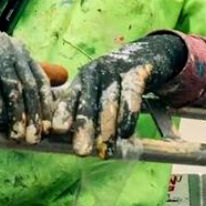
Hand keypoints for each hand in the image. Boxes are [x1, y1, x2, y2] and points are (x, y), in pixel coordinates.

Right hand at [0, 24, 52, 141]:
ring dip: (17, 115)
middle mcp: (11, 48)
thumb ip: (18, 83)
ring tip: (17, 136)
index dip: (46, 106)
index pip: (41, 80)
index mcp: (21, 51)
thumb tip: (39, 116)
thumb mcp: (1, 67)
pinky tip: (1, 122)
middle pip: (28, 86)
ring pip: (12, 87)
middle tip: (34, 138)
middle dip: (33, 115)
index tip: (49, 129)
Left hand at [53, 33, 186, 156]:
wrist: (148, 55)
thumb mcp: (99, 90)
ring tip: (105, 146)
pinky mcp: (138, 72)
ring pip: (109, 100)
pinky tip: (126, 133)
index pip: (71, 95)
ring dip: (106, 125)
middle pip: (88, 100)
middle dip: (84, 126)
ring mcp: (116, 71)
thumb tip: (73, 142)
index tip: (57, 129)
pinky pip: (131, 95)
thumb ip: (87, 111)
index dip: (64, 111)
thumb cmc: (117, 82)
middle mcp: (96, 72)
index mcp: (83, 78)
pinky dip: (128, 114)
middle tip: (81, 150)